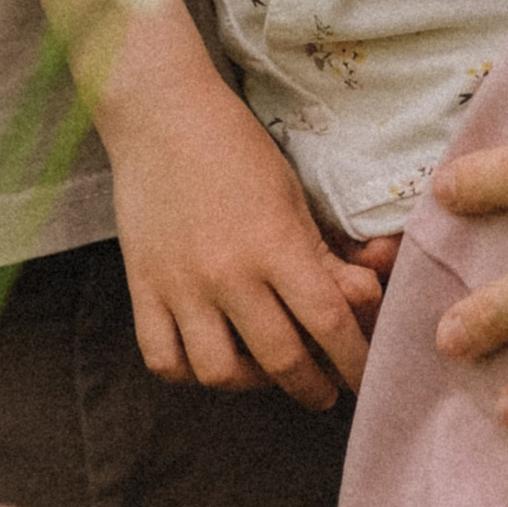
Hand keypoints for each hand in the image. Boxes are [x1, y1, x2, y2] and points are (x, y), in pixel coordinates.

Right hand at [96, 8, 383, 409]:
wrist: (162, 117)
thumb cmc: (236, 149)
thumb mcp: (292, 196)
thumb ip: (325, 256)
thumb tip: (364, 303)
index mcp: (275, 244)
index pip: (327, 323)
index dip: (353, 361)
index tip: (364, 380)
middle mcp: (227, 274)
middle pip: (280, 359)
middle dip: (312, 385)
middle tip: (324, 390)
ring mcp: (181, 287)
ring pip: (219, 372)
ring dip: (251, 383)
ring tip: (265, 370)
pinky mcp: (143, 289)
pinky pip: (164, 359)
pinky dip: (188, 371)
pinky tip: (209, 356)